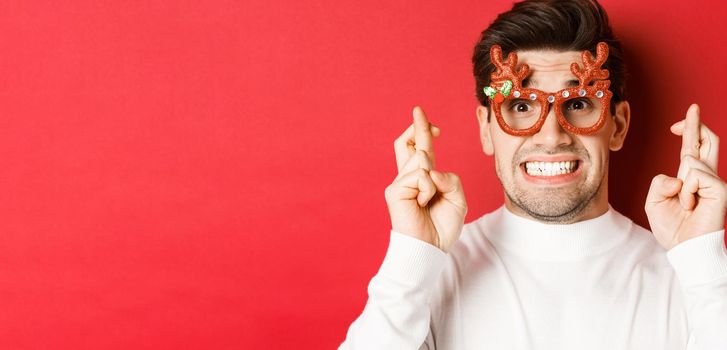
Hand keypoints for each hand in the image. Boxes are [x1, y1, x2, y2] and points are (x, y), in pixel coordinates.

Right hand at [384, 106, 467, 251]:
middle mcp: (408, 178)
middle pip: (405, 144)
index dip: (423, 132)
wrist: (430, 248)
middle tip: (419, 109)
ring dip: (434, 179)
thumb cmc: (442, 226)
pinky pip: (419, 176)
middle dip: (416, 126)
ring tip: (428, 201)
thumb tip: (430, 170)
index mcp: (422, 178)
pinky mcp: (395, 191)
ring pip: (421, 159)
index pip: (418, 149)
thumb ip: (449, 178)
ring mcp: (400, 183)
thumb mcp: (457, 198)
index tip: (434, 126)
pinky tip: (422, 204)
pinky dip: (428, 189)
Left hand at [645, 103, 726, 249]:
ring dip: (680, 185)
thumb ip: (660, 182)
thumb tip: (680, 174)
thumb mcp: (654, 201)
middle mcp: (705, 176)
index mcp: (690, 177)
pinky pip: (695, 175)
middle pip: (708, 141)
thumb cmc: (671, 227)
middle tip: (692, 107)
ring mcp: (715, 182)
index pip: (692, 147)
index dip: (690, 129)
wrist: (683, 248)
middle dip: (697, 123)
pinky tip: (691, 205)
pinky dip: (687, 191)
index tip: (682, 118)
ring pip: (692, 159)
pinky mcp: (721, 190)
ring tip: (685, 205)